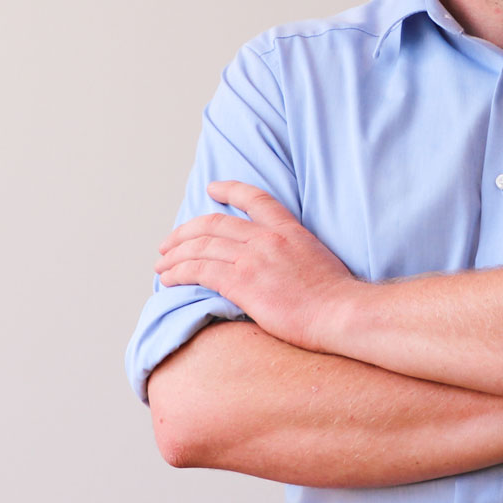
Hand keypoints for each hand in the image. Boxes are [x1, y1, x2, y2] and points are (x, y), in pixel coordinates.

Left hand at [156, 181, 360, 351]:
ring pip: (201, 247)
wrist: (342, 313)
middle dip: (185, 232)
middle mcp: (267, 239)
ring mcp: (254, 259)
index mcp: (289, 230)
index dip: (229, 190)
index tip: (212, 188)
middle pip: (214, 224)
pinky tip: (168, 279)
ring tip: (161, 264)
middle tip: (169, 243)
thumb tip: (279, 267)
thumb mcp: (318, 261)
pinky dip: (179, 273)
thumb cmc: (337, 299)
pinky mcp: (243, 283)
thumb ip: (294, 256)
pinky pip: (200, 272)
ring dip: (175, 255)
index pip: (255, 198)